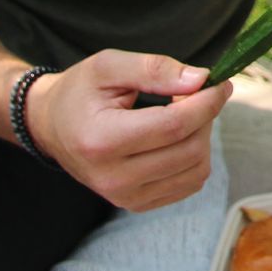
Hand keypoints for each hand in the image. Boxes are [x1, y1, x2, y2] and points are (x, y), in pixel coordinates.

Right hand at [25, 50, 230, 210]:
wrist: (52, 127)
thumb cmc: (80, 92)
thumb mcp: (109, 66)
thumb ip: (154, 69)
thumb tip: (200, 79)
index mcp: (102, 141)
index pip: (174, 126)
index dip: (206, 102)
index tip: (219, 83)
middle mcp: (113, 178)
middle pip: (189, 149)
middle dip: (205, 116)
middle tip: (194, 93)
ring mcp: (125, 197)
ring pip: (196, 170)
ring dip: (202, 137)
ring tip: (182, 114)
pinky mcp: (137, 204)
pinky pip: (189, 184)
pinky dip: (194, 157)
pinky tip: (176, 137)